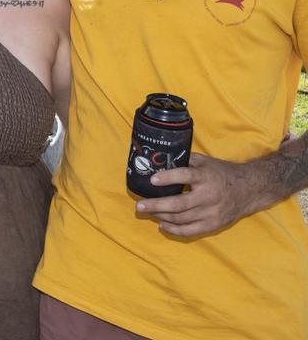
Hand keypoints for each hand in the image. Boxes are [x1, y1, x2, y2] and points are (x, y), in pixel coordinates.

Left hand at [135, 153, 254, 237]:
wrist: (249, 190)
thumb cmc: (221, 173)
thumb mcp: (205, 162)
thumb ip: (186, 160)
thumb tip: (160, 159)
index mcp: (206, 177)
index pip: (185, 176)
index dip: (168, 178)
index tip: (152, 180)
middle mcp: (209, 196)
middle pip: (179, 204)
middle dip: (156, 205)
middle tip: (140, 205)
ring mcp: (211, 213)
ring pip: (182, 219)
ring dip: (161, 216)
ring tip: (147, 212)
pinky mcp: (213, 225)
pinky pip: (190, 231)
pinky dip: (174, 230)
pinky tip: (162, 225)